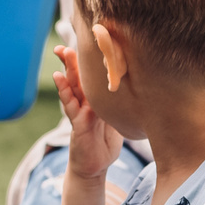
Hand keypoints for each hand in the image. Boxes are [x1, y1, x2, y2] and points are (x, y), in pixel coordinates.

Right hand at [54, 46, 123, 181]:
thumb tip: (145, 91)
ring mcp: (80, 111)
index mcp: (97, 100)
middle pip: (79, 75)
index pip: (92, 75)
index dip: (91, 59)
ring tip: (62, 52)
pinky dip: (64, 91)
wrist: (94, 167)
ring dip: (67, 68)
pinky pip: (70, 105)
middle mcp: (86, 102)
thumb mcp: (118, 121)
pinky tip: (59, 78)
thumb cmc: (105, 144)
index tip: (93, 40)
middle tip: (71, 37)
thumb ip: (122, 107)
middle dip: (73, 58)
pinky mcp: (78, 123)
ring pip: (72, 86)